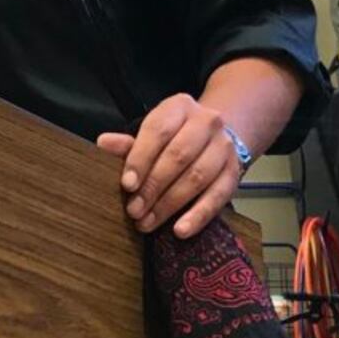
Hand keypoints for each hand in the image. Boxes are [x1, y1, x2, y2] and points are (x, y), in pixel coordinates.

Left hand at [96, 93, 240, 238]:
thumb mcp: (151, 133)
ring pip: (196, 178)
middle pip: (178, 156)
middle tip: (133, 210)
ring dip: (169, 204)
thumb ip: (129, 143)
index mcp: (179, 107)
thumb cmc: (173, 137)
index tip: (127, 184)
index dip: (140, 158)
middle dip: (153, 186)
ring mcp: (224, 148)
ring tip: (147, 222)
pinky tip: (180, 230)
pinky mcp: (234, 173)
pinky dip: (198, 216)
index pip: (158, 131)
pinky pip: (217, 197)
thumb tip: (103, 143)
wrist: (214, 138)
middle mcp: (207, 122)